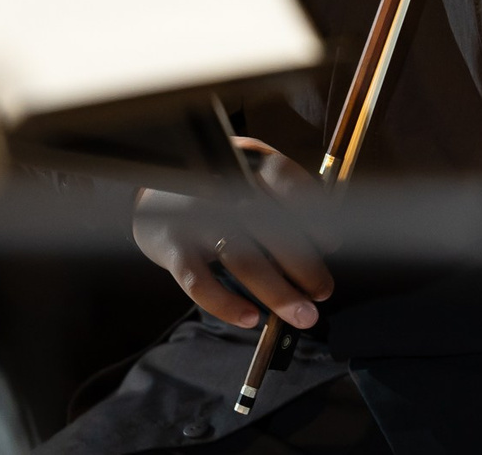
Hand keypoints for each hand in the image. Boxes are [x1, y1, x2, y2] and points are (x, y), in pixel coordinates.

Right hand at [132, 139, 332, 330]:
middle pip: (270, 225)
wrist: (149, 195)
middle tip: (323, 291)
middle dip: (303, 264)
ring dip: (278, 292)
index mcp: (246, 163)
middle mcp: (220, 186)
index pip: (284, 179)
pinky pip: (201, 282)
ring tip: (303, 316)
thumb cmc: (216, 190)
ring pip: (242, 259)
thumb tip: (325, 243)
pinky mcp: (173, 247)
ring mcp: (194, 216)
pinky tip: (250, 318)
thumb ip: (284, 200)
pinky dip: (226, 304)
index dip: (312, 210)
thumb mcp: (249, 177)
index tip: (332, 242)